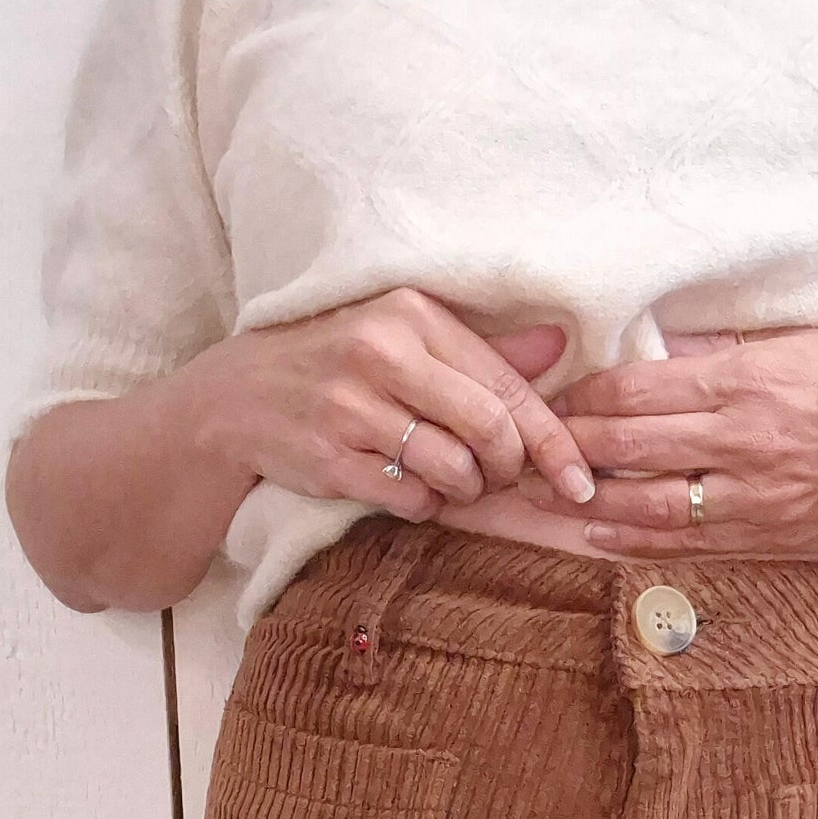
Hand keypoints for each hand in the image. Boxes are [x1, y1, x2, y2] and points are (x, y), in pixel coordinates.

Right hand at [175, 288, 595, 517]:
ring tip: (450, 479)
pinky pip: (414, 501)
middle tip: (500, 477)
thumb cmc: (337, 366)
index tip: (583, 480)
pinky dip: (426, 505)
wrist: (235, 400)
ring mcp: (351, 408)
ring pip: (455, 472)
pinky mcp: (331, 459)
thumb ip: (483, 349)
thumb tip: (559, 343)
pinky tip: (407, 486)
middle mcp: (381, 353)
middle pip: (491, 432)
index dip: (555, 442)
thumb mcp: (404, 337)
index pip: (508, 386)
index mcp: (411, 313)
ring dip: (467, 491)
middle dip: (509, 469)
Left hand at [517, 327, 817, 556]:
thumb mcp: (805, 343)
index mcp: (750, 380)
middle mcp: (746, 441)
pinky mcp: (771, 538)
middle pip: (630, 444)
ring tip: (543, 497)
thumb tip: (662, 352)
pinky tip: (599, 537)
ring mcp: (757, 498)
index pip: (639, 387)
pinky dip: (636, 543)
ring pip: (648, 504)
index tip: (551, 397)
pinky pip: (688, 544)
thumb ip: (729, 352)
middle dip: (569, 448)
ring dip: (588, 503)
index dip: (584, 396)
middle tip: (523, 449)